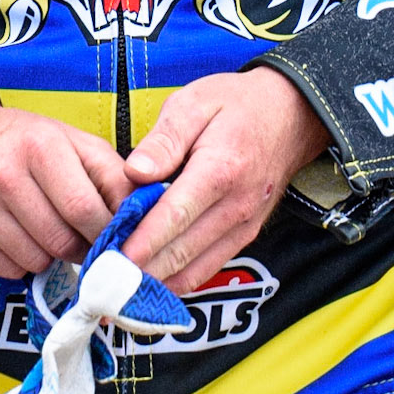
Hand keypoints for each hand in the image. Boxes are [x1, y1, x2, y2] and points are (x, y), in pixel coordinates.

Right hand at [0, 85, 131, 277]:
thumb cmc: (21, 140)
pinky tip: (19, 236)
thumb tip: (145, 214)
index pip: (84, 209)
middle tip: (84, 241)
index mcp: (39, 147)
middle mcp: (3, 175)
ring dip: (51, 256)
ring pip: (35, 261)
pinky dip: (21, 262)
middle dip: (81, 249)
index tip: (116, 240)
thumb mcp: (71, 141)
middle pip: (61, 241)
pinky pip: (8, 270)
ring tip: (46, 230)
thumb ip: (111, 175)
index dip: (106, 232)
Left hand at [121, 67, 328, 294]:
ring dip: (157, 284)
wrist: (290, 116)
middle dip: (140, 272)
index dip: (142, 241)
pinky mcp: (245, 236)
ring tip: (117, 291)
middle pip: (182, 250)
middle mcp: (236, 205)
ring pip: (195, 268)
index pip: (174, 215)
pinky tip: (149, 284)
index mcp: (220, 169)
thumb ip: (163, 140)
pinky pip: (208, 267)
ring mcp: (244, 225)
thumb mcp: (195, 102)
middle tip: (103, 284)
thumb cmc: (235, 105)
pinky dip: (178, 280)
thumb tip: (133, 172)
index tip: (112, 259)